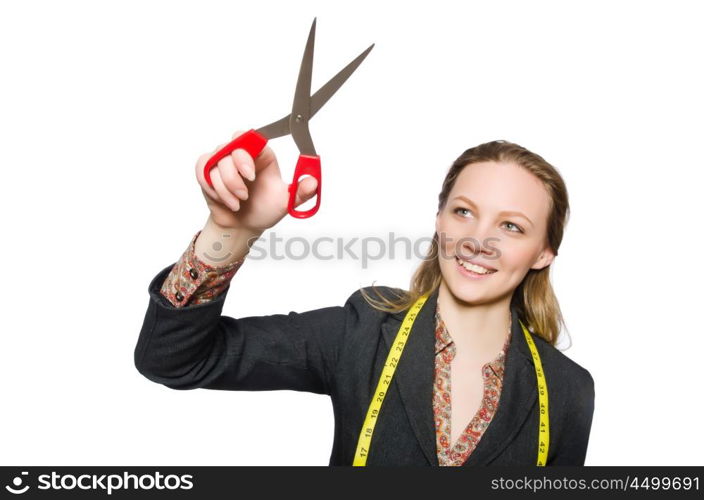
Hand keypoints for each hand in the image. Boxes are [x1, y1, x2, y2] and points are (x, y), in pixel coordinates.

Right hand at [195, 130, 318, 230]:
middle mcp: (242, 155)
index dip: (247, 151)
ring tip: (238, 203)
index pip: (251, 137)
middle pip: (230, 146)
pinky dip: (212, 187)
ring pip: (216, 162)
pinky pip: (202, 169)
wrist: (243, 226)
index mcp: (262, 155)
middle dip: (235, 174)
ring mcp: (223, 161)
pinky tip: (223, 199)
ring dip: (226, 188)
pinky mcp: (207, 171)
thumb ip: (301, 193)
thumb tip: (313, 183)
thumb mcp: (286, 203)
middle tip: (244, 194)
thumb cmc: (264, 210)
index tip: (251, 174)